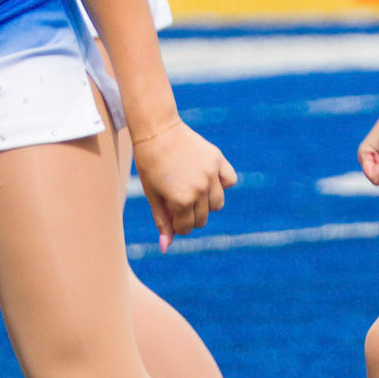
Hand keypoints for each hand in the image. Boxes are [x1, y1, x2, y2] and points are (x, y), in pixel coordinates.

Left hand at [133, 120, 236, 248]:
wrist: (157, 130)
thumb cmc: (149, 164)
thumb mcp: (152, 194)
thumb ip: (162, 221)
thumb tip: (166, 247)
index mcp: (180, 200)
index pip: (186, 228)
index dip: (176, 224)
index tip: (169, 212)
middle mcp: (199, 189)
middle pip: (202, 219)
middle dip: (189, 215)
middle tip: (177, 200)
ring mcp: (211, 174)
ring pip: (217, 204)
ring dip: (206, 203)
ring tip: (192, 190)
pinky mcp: (218, 160)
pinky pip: (229, 181)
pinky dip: (221, 184)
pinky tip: (207, 178)